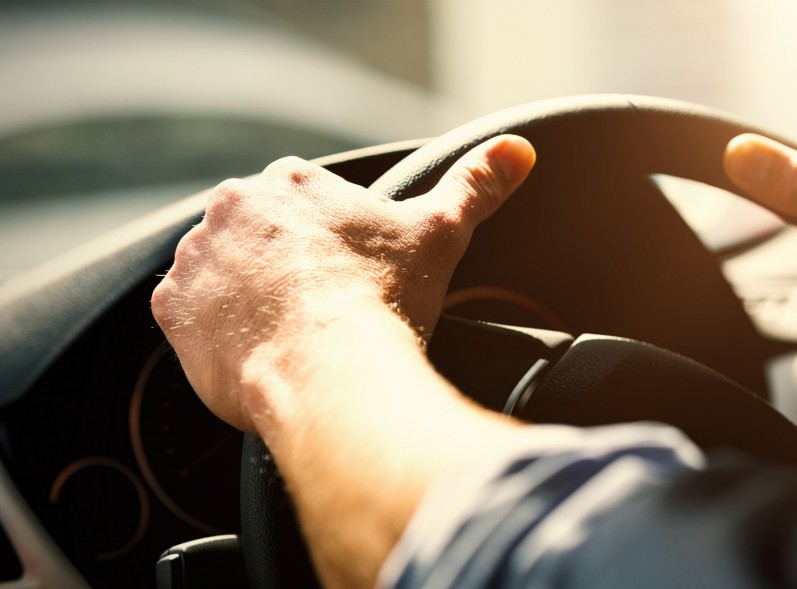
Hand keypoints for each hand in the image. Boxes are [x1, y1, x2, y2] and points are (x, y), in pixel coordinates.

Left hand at [151, 135, 535, 431]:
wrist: (332, 373)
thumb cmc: (385, 301)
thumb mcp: (441, 232)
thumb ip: (476, 185)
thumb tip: (518, 151)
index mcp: (292, 182)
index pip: (304, 204)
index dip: (331, 245)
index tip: (350, 277)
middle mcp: (232, 208)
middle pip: (259, 236)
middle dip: (285, 267)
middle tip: (324, 310)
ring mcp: (196, 258)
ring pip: (222, 272)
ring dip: (246, 295)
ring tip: (292, 333)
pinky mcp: (172, 310)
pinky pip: (188, 315)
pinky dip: (215, 331)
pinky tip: (258, 349)